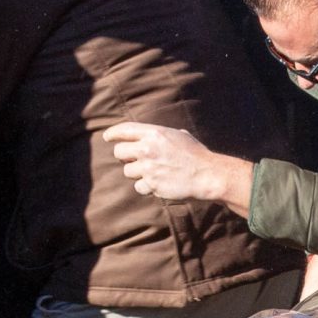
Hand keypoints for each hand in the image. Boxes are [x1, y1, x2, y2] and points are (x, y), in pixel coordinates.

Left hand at [103, 122, 252, 213]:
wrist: (209, 175)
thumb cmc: (197, 155)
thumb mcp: (180, 136)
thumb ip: (161, 135)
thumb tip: (147, 135)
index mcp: (154, 134)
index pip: (123, 131)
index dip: (112, 134)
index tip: (107, 138)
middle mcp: (147, 149)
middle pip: (119, 152)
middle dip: (124, 157)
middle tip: (133, 160)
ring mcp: (148, 168)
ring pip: (128, 171)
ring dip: (137, 173)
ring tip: (153, 173)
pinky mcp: (152, 185)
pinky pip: (139, 187)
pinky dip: (147, 187)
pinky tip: (159, 184)